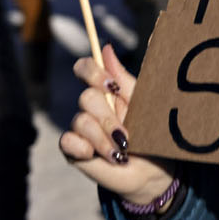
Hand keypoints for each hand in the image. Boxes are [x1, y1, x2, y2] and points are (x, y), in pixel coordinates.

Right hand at [59, 44, 175, 205]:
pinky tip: (95, 156)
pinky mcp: (74, 150)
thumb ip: (124, 78)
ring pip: (80, 120)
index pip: (85, 69)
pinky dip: (82, 148)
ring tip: (120, 153)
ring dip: (102, 139)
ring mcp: (82, 128)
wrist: (151, 171)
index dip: (91, 71)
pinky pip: (67, 140)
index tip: (111, 85)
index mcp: (107, 91)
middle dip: (108, 119)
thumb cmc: (149, 133)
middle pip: (86, 97)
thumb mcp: (141, 104)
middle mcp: (92, 107)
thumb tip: (107, 48)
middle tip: (126, 137)